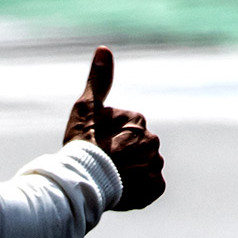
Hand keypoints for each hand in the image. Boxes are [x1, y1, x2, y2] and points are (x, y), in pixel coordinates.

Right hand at [63, 46, 164, 210]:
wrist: (83, 182)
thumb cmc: (82, 144)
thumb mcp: (86, 108)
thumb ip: (98, 80)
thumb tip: (104, 49)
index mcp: (137, 121)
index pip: (125, 128)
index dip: (107, 137)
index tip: (96, 145)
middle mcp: (152, 142)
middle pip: (136, 147)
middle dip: (122, 154)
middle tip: (102, 163)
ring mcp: (155, 166)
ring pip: (143, 166)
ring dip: (130, 171)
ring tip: (110, 178)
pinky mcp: (156, 188)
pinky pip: (149, 186)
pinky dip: (138, 188)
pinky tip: (122, 189)